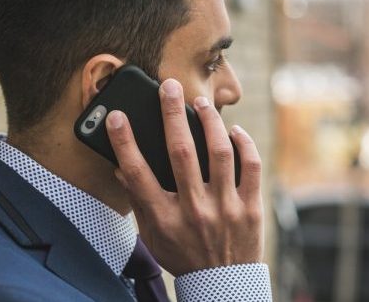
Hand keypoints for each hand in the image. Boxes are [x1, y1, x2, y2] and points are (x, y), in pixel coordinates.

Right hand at [105, 79, 263, 275]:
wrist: (223, 284)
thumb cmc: (183, 256)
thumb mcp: (153, 236)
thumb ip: (139, 202)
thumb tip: (122, 168)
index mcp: (164, 218)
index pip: (137, 174)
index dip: (124, 142)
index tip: (117, 116)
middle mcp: (194, 210)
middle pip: (180, 152)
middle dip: (171, 113)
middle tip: (168, 86)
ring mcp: (225, 208)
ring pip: (219, 152)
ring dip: (209, 121)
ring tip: (201, 103)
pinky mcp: (251, 208)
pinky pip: (250, 166)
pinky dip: (243, 143)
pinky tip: (233, 130)